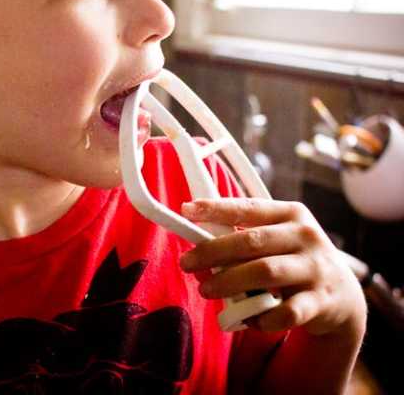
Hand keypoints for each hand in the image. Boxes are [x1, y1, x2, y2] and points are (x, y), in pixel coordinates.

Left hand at [179, 198, 366, 336]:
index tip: (187, 209)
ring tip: (206, 290)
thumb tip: (197, 252)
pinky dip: (262, 317)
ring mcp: (315, 268)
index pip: (247, 208)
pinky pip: (285, 312)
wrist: (342, 295)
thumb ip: (241, 240)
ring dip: (229, 282)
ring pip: (265, 273)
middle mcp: (305, 236)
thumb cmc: (292, 259)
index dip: (216, 208)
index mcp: (290, 214)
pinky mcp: (321, 301)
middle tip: (186, 263)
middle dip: (213, 252)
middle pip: (251, 241)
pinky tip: (248, 320)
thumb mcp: (274, 240)